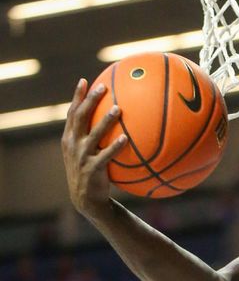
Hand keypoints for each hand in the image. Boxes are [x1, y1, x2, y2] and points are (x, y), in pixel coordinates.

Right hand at [61, 79, 127, 217]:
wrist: (85, 199)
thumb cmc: (91, 171)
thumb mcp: (87, 152)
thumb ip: (94, 136)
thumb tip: (115, 118)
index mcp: (70, 138)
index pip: (72, 113)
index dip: (77, 96)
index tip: (84, 80)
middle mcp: (73, 145)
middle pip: (80, 118)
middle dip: (90, 101)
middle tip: (103, 87)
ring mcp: (81, 157)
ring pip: (93, 134)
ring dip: (105, 121)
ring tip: (117, 108)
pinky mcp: (91, 169)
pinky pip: (105, 156)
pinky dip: (115, 147)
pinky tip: (126, 138)